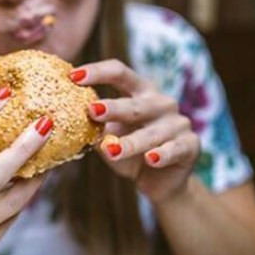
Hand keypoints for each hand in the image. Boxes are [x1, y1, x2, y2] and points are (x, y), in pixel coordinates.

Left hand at [70, 60, 199, 203]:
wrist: (160, 182)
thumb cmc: (131, 153)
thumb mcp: (110, 138)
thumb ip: (95, 127)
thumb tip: (63, 120)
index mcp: (140, 92)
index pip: (119, 73)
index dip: (98, 72)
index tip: (73, 75)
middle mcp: (161, 102)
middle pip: (135, 103)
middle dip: (113, 108)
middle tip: (92, 111)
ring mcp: (178, 123)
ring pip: (151, 133)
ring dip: (131, 143)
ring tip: (111, 151)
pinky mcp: (190, 145)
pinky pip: (174, 149)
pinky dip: (162, 154)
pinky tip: (151, 159)